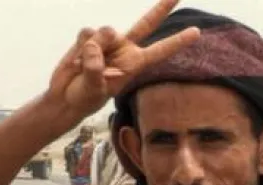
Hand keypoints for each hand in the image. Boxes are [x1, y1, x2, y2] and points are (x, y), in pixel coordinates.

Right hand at [45, 0, 201, 119]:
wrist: (65, 95)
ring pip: (105, 32)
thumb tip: (94, 45)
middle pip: (146, 23)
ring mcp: (108, 41)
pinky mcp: (90, 37)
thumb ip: (95, 68)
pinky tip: (76, 61)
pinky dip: (80, 47)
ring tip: (83, 67)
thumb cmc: (84, 97)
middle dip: (162, 8)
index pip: (160, 50)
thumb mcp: (93, 89)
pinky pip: (87, 33)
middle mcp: (125, 48)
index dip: (177, 41)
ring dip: (92, 49)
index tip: (196, 32)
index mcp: (135, 64)